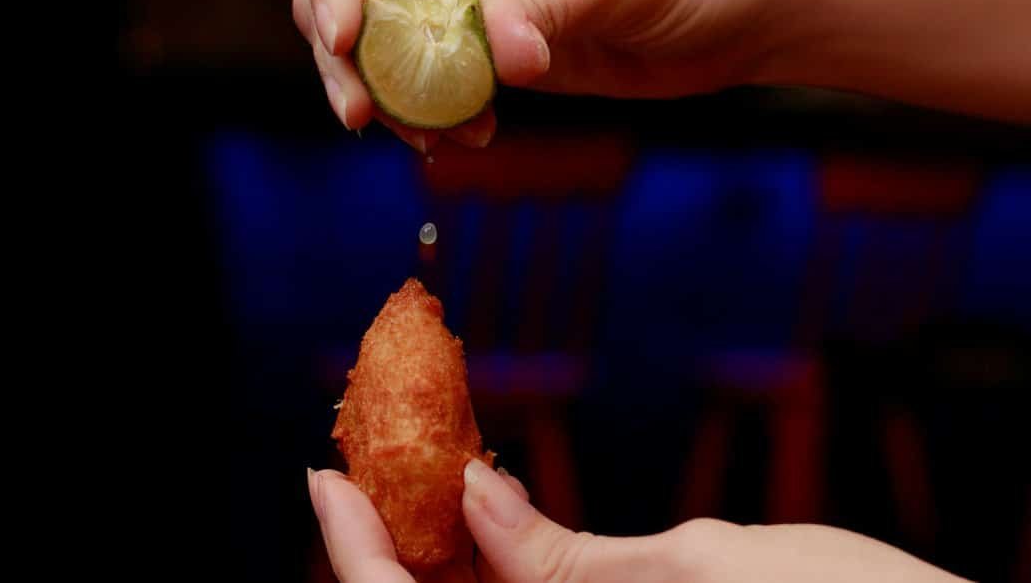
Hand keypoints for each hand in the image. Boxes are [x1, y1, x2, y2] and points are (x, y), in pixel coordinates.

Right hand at [294, 0, 1029, 147]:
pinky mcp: (492, 38)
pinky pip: (427, 78)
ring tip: (435, 136)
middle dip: (344, 49)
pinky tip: (467, 134)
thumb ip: (552, 9)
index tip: (344, 43)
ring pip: (378, 36)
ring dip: (386, 92)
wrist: (759, 4)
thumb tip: (495, 50)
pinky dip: (428, 113)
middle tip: (366, 115)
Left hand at [308, 460, 968, 582]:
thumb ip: (572, 559)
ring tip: (419, 472)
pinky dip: (495, 570)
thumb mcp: (711, 569)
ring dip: (437, 556)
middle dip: (385, 550)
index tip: (322, 475)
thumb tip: (476, 497)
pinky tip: (489, 519)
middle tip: (364, 462)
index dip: (351, 552)